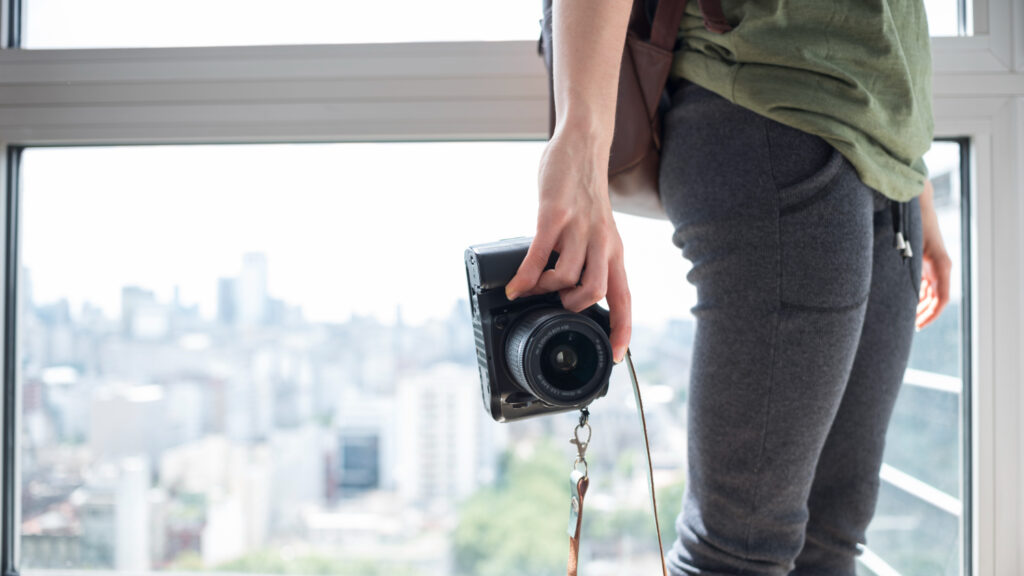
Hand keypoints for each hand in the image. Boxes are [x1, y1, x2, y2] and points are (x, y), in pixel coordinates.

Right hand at [503, 123, 631, 363]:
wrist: (583, 146)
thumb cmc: (585, 192)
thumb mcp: (600, 230)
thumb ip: (591, 258)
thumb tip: (571, 290)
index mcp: (614, 250)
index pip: (624, 298)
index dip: (623, 330)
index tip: (616, 356)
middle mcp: (602, 242)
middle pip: (595, 292)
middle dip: (572, 307)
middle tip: (556, 303)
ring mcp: (578, 228)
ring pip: (566, 276)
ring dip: (545, 290)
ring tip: (533, 286)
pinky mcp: (554, 215)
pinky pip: (538, 256)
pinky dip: (526, 277)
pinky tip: (515, 286)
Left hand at [916, 179, 951, 329]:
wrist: (916, 205)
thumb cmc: (912, 224)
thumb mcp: (908, 247)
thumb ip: (908, 268)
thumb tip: (901, 291)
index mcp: (940, 266)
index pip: (941, 298)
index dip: (931, 314)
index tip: (918, 325)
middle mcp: (941, 267)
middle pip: (936, 299)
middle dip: (925, 313)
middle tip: (911, 327)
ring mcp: (934, 264)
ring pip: (932, 292)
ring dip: (922, 305)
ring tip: (907, 318)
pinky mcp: (927, 261)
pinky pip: (926, 283)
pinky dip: (919, 294)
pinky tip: (907, 302)